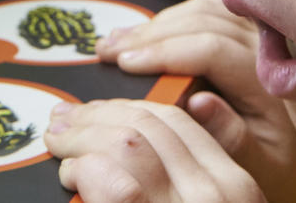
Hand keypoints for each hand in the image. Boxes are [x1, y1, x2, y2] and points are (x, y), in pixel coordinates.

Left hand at [47, 99, 264, 202]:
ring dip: (83, 136)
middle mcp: (218, 191)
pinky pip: (108, 177)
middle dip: (99, 112)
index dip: (131, 104)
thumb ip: (190, 172)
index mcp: (236, 184)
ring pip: (127, 141)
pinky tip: (70, 176)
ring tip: (59, 143)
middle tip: (63, 118)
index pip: (181, 119)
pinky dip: (81, 168)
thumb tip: (178, 116)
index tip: (100, 108)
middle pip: (151, 122)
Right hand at [97, 0, 295, 202]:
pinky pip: (214, 6)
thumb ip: (232, 136)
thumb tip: (198, 101)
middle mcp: (271, 47)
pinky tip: (151, 28)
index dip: (163, 52)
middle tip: (107, 49)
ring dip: (158, 22)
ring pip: (205, 8)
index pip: (212, 48)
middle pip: (203, 21)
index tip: (124, 63)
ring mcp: (265, 32)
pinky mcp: (256, 27)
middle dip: (149, 34)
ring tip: (119, 39)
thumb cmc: (281, 163)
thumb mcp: (259, 164)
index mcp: (271, 81)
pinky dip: (178, 13)